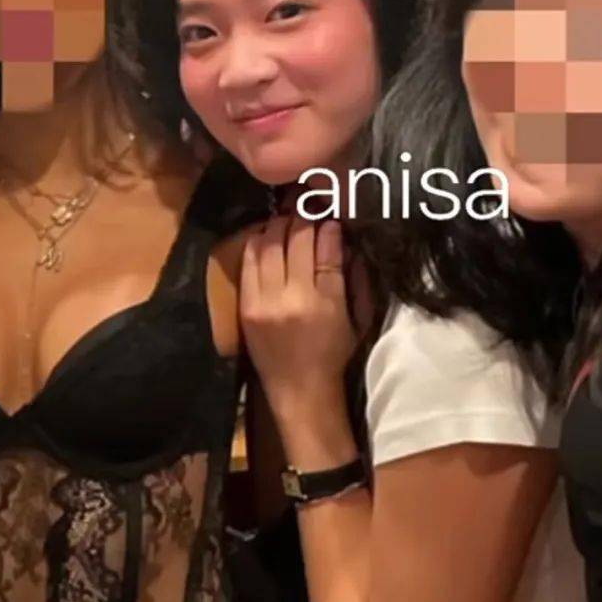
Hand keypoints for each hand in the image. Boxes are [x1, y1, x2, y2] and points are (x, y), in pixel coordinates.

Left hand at [240, 216, 356, 417]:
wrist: (299, 392)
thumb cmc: (335, 355)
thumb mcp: (356, 317)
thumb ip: (352, 277)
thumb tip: (341, 237)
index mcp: (325, 303)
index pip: (326, 251)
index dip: (328, 228)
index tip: (331, 216)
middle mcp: (292, 298)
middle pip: (294, 242)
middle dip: (301, 219)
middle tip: (307, 209)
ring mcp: (264, 301)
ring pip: (268, 246)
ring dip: (278, 226)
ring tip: (286, 218)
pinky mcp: (246, 306)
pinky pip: (249, 262)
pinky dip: (257, 244)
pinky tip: (265, 236)